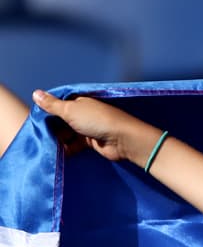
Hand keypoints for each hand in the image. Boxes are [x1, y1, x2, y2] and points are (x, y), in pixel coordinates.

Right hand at [31, 89, 159, 165]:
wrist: (123, 140)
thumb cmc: (97, 121)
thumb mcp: (71, 110)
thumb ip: (53, 105)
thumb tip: (36, 93)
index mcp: (79, 101)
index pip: (58, 104)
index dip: (47, 111)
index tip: (34, 118)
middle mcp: (83, 113)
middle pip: (61, 120)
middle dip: (51, 127)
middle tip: (37, 134)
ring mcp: (88, 128)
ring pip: (67, 133)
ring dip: (58, 139)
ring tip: (45, 145)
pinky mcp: (92, 142)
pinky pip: (74, 145)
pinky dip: (67, 148)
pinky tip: (57, 153)